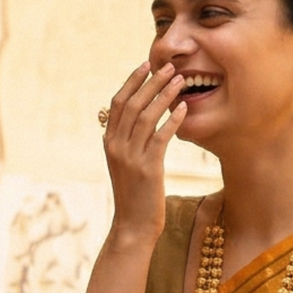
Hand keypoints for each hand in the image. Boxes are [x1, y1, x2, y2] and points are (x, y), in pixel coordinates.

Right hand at [102, 62, 186, 240]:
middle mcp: (116, 146)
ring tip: (181, 81)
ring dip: (164, 95)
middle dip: (151, 82)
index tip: (146, 65)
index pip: (118, 103)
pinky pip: (160, 137)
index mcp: (109, 142)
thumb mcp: (124, 166)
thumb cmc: (134, 197)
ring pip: (146, 116)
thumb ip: (127, 143)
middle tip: (169, 67)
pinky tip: (183, 109)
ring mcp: (131, 157)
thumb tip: (135, 122)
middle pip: (133, 103)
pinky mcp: (148, 169)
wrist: (133, 227)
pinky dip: (172, 120)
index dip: (132, 81)